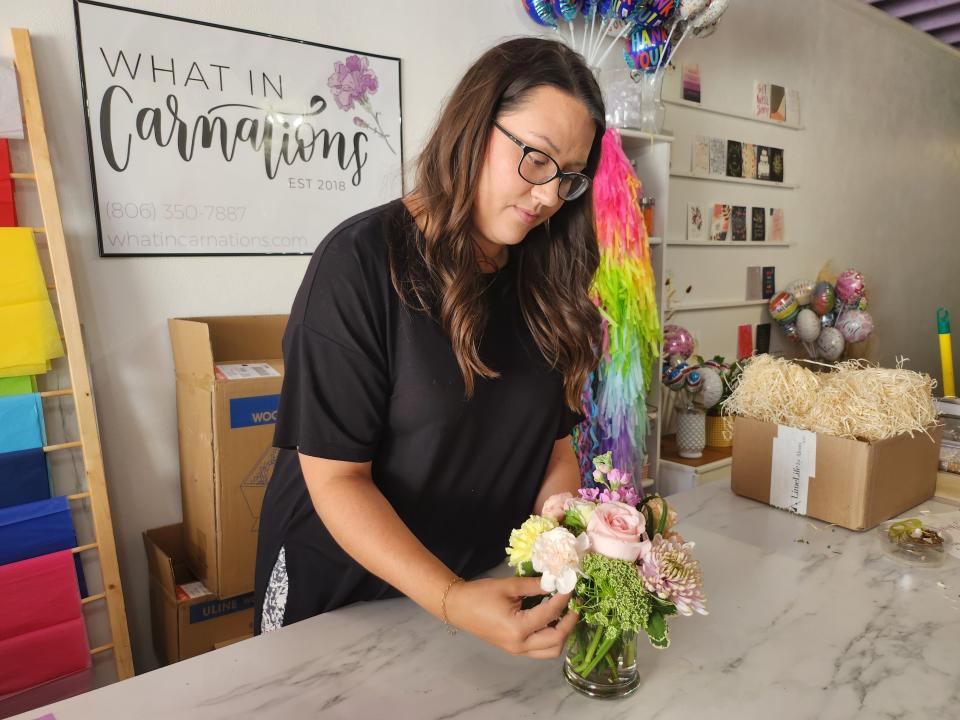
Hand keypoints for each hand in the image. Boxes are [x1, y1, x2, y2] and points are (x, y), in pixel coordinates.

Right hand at [444, 576, 577, 658]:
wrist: (458, 607)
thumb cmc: (480, 594)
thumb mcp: (509, 586)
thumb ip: (535, 585)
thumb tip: (557, 581)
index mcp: (518, 628)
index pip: (551, 614)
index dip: (564, 598)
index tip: (571, 585)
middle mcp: (520, 645)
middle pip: (557, 640)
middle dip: (570, 622)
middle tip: (575, 604)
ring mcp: (517, 650)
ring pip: (551, 651)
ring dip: (562, 634)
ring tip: (564, 613)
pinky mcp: (515, 649)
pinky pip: (540, 650)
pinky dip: (551, 637)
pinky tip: (551, 620)